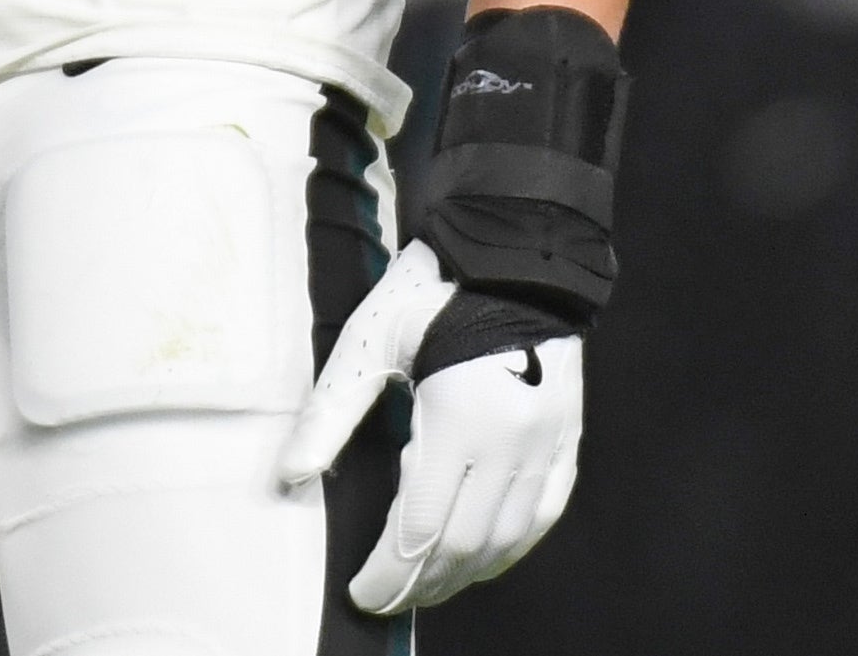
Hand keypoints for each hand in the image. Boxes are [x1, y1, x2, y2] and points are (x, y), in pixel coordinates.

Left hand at [278, 241, 583, 612]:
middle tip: (385, 598)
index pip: (420, 526)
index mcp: (459, 419)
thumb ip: (330, 414)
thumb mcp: (369, 343)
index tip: (362, 593)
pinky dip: (509, 550)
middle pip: (464, 546)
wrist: (512, 259)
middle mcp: (510, 444)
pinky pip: (541, 518)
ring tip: (425, 585)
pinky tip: (481, 559)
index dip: (388, 572)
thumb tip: (292, 474)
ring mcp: (545, 447)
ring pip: (506, 541)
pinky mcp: (565, 442)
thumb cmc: (430, 294)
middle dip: (420, 583)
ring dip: (463, 574)